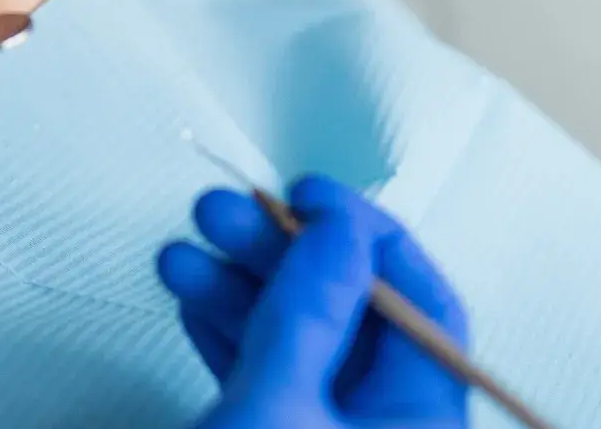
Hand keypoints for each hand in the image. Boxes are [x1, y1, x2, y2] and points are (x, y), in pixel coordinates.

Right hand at [158, 176, 469, 428]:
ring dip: (234, 288)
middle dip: (274, 254)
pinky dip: (228, 333)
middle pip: (345, 311)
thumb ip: (307, 313)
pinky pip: (266, 372)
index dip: (364, 236)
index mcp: (418, 418)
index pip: (419, 304)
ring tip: (181, 258)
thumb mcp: (279, 405)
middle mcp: (383, 422)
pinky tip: (192, 302)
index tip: (308, 195)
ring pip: (295, 338)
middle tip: (222, 213)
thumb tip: (336, 229)